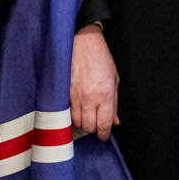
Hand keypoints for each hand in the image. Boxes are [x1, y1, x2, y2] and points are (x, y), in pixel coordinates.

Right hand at [70, 23, 118, 139]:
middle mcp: (89, 98)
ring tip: (86, 115)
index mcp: (105, 95)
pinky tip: (76, 109)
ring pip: (76, 121)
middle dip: (93, 129)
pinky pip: (66, 111)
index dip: (104, 134)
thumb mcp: (114, 80)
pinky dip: (71, 114)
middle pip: (89, 126)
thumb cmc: (101, 59)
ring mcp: (74, 95)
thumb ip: (114, 103)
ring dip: (82, 122)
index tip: (104, 136)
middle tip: (96, 124)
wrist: (83, 43)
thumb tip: (115, 122)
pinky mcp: (64, 92)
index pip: (104, 124)